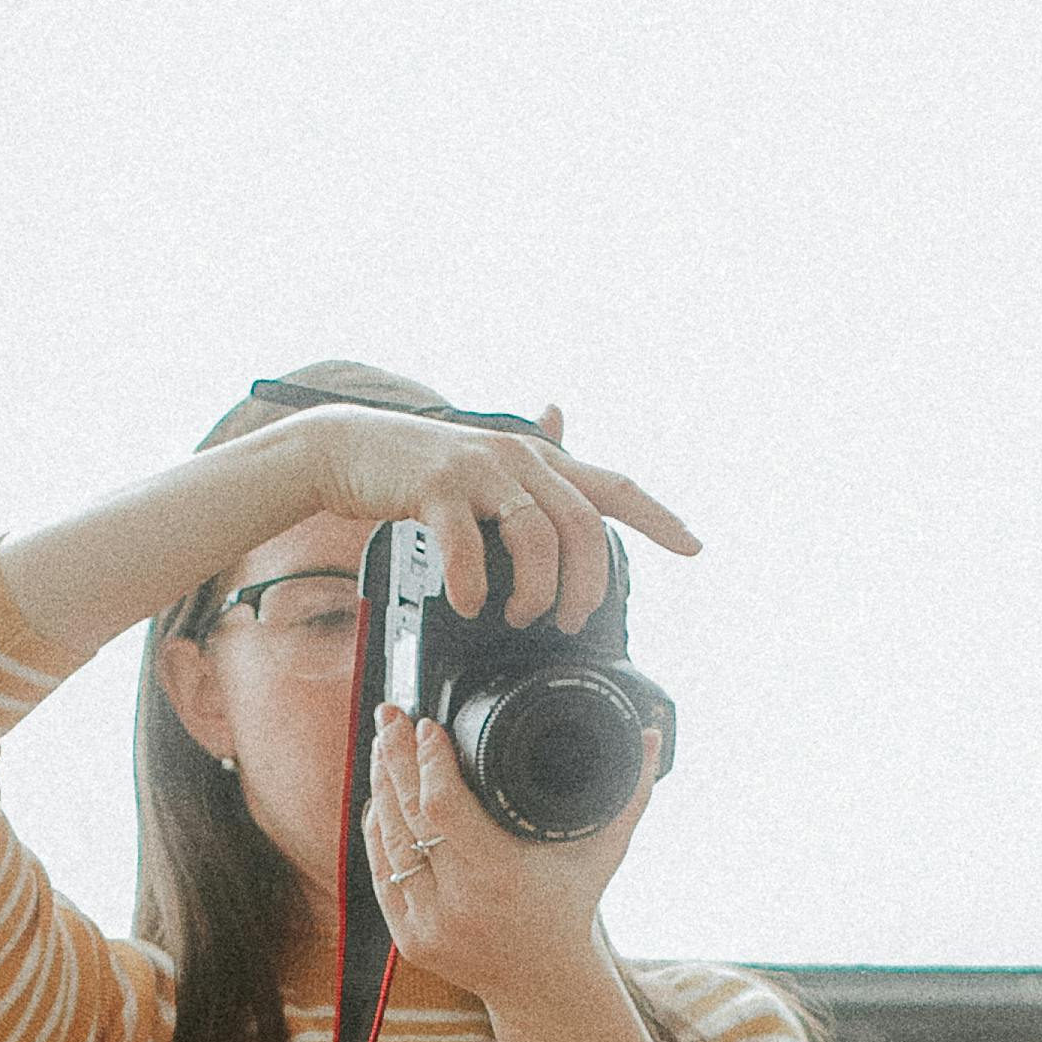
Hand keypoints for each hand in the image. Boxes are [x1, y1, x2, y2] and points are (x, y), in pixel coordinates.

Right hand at [281, 400, 699, 632]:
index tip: (694, 546)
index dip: (658, 517)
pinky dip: (474, 584)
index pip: (614, 486)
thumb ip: (528, 465)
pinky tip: (470, 603)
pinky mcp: (435, 487)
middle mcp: (518, 457)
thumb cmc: (421, 470)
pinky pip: (469, 545)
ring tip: (518, 617)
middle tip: (571, 620)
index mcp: (539, 460)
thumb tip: (561, 420)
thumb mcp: (485, 464)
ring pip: (536, 536)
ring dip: (536, 590)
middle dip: (587, 584)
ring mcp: (478, 469)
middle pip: (583, 524)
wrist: (347, 448)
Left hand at [361, 700, 665, 1013]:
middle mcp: (459, 903)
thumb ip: (631, 794)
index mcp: (501, 877)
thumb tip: (652, 736)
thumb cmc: (572, 909)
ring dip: (381, 787)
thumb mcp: (604, 852)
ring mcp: (429, 924)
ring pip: (388, 841)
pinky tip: (379, 797)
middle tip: (389, 716)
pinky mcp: (410, 939)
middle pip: (407, 814)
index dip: (428, 760)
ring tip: (382, 745)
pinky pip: (380, 873)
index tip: (427, 725)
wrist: (544, 984)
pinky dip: (377, 832)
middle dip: (394, 757)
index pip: (442, 805)